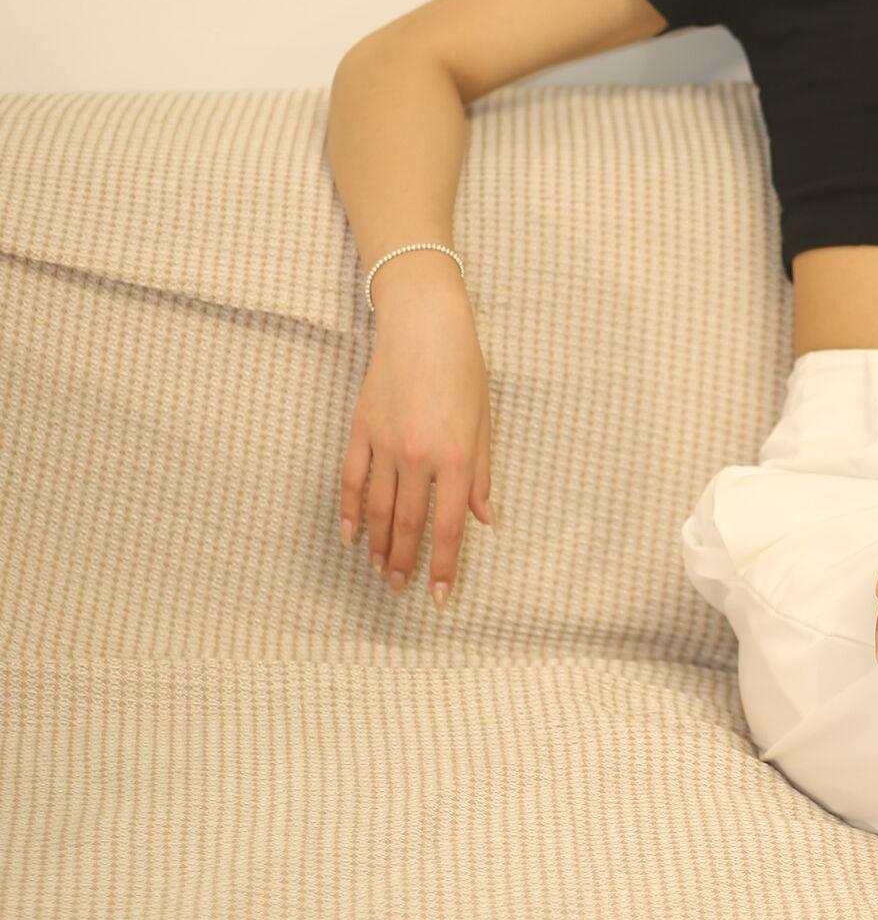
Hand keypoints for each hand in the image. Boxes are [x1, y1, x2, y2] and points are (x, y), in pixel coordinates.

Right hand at [338, 267, 496, 606]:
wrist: (425, 324)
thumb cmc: (464, 369)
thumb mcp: (485, 421)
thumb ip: (481, 474)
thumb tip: (485, 518)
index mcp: (456, 456)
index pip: (449, 525)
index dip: (445, 564)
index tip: (441, 595)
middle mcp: (419, 456)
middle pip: (408, 524)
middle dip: (406, 563)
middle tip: (402, 590)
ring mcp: (385, 443)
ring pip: (377, 509)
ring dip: (378, 545)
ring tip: (379, 571)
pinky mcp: (361, 429)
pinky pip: (352, 479)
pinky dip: (350, 510)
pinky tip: (351, 535)